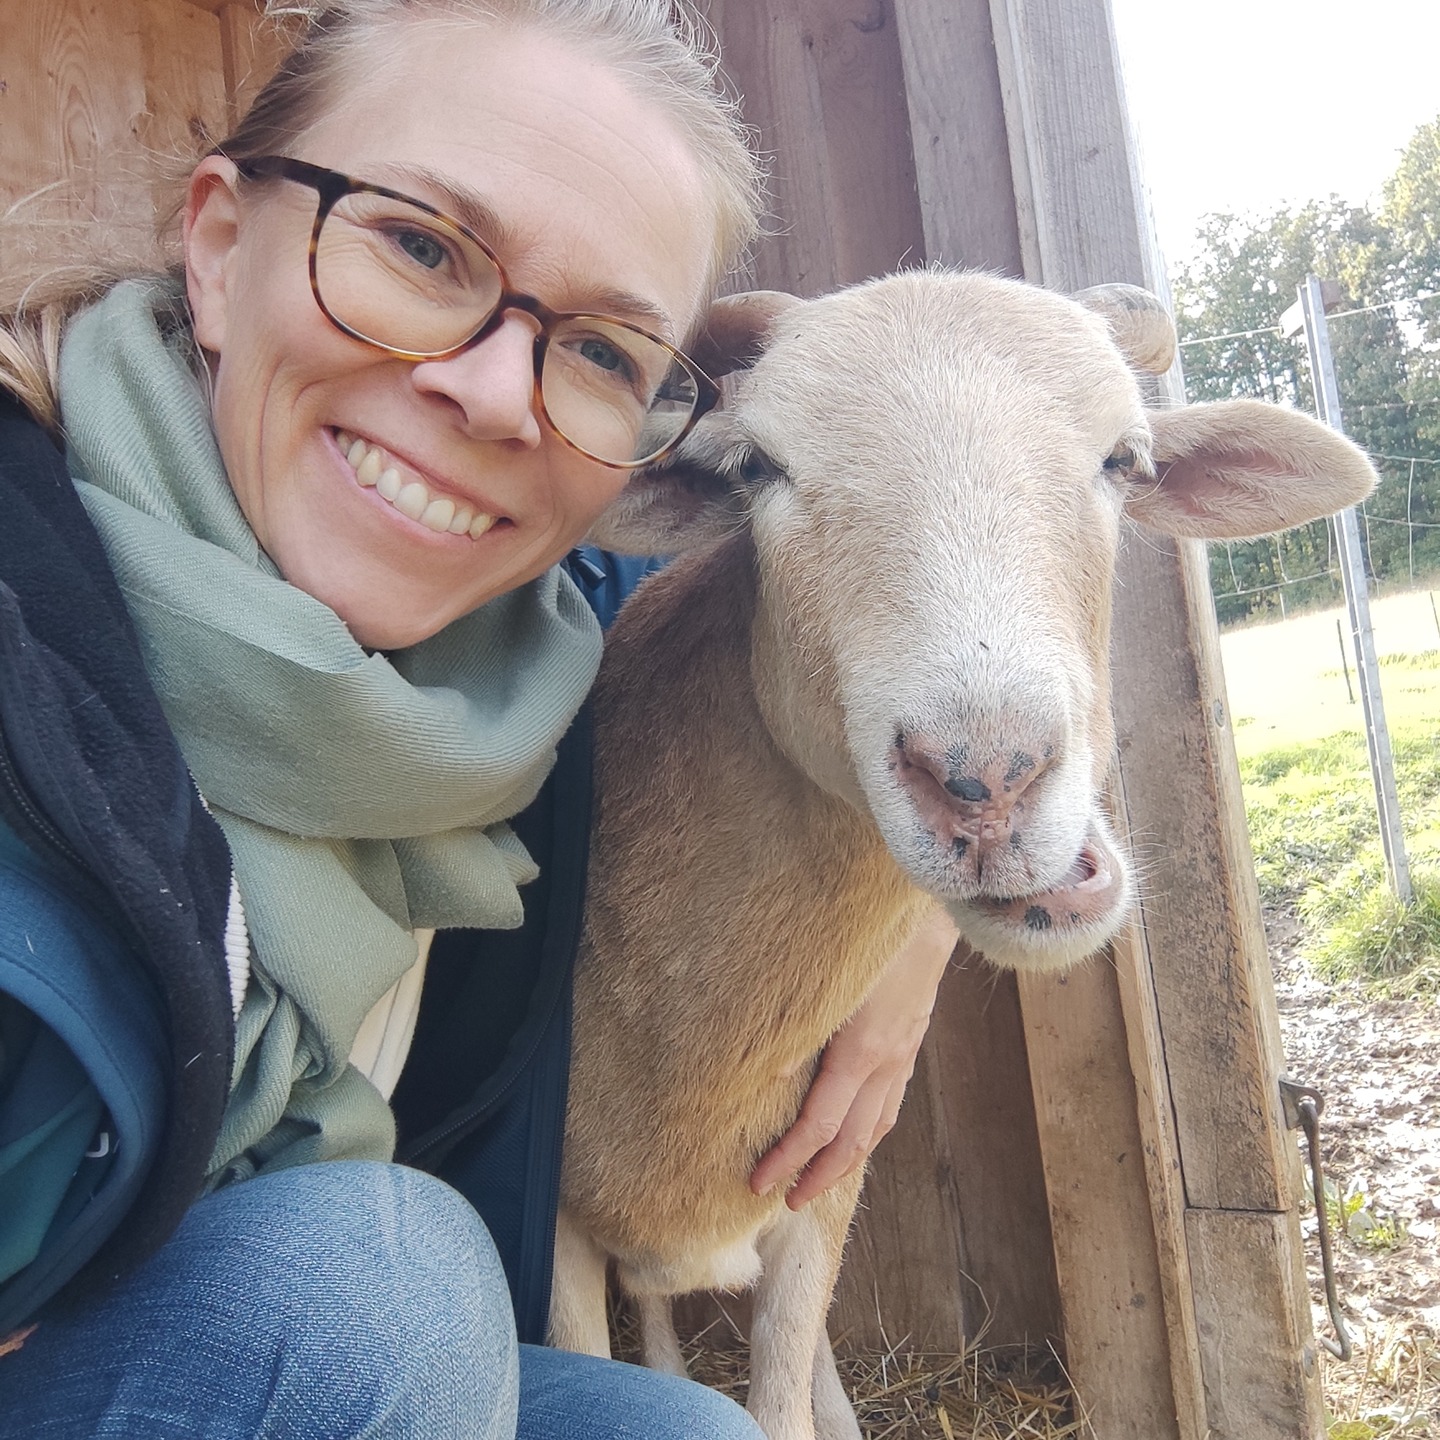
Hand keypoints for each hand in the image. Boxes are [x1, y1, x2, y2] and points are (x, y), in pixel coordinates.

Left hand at [749, 905, 957, 1208]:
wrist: (928, 905)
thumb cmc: (871, 934)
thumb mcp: (828, 973)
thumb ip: (799, 1021)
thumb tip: (767, 1069)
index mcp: (861, 1050)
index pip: (820, 1124)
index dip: (788, 1158)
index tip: (757, 1181)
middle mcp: (887, 1061)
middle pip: (851, 1140)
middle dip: (816, 1175)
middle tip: (782, 1200)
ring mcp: (904, 1053)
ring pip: (876, 1127)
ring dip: (845, 1161)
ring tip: (816, 1180)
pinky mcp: (912, 1040)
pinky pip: (891, 1102)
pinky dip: (870, 1131)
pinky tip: (856, 1134)